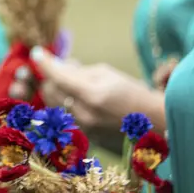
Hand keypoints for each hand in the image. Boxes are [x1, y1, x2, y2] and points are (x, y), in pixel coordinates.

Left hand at [31, 47, 158, 134]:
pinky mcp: (84, 138)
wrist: (156, 126)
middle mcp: (84, 115)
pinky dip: (66, 104)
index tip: (37, 53)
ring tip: (74, 83)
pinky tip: (78, 98)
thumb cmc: (135, 94)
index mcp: (92, 95)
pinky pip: (65, 117)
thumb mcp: (109, 74)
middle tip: (63, 68)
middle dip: (52, 77)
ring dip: (58, 91)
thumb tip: (59, 67)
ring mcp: (83, 130)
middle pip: (50, 92)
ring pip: (55, 105)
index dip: (45, 63)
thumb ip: (81, 71)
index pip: (57, 76)